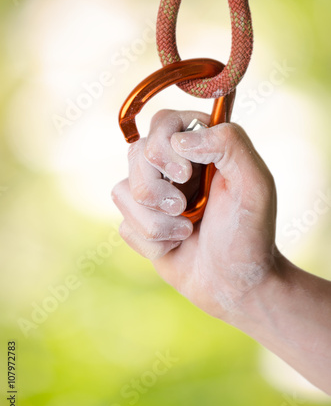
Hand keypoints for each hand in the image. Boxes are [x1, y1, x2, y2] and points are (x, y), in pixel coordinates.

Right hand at [112, 109, 277, 319]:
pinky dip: (154, 242)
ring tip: (187, 232)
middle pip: (135, 155)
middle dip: (157, 191)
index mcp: (200, 145)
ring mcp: (154, 194)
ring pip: (123, 192)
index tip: (187, 175)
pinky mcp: (140, 222)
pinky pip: (125, 225)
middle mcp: (172, 165)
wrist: (235, 283)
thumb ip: (229, 144)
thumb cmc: (249, 233)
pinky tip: (176, 246)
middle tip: (185, 209)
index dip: (164, 148)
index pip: (162, 122)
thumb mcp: (255, 183)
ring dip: (157, 222)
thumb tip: (180, 141)